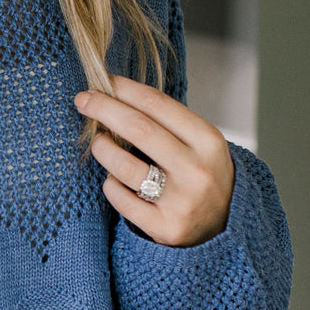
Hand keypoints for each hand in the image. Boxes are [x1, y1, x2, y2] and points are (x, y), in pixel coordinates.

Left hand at [74, 75, 234, 247]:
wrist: (226, 227)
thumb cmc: (203, 175)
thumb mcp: (200, 144)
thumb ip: (166, 123)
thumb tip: (116, 95)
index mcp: (208, 141)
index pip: (158, 104)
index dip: (125, 89)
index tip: (105, 81)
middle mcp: (197, 170)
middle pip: (138, 129)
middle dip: (103, 109)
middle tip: (83, 99)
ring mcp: (181, 201)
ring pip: (123, 166)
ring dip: (102, 148)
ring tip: (99, 142)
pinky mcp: (164, 227)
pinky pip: (120, 198)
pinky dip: (110, 184)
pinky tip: (114, 179)